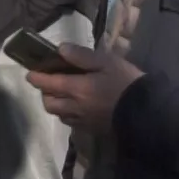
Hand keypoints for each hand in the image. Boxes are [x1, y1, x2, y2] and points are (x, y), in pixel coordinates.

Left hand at [29, 44, 143, 132]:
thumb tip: (60, 49)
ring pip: (59, 114)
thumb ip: (82, 56)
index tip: (30, 74)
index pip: (49, 83)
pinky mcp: (92, 129)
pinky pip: (71, 122)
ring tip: (62, 95)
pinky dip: (67, 114)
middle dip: (44, 93)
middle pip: (49, 103)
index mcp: (77, 88)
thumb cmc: (127, 82)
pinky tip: (76, 107)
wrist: (148, 111)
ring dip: (55, 104)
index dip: (37, 78)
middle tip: (49, 83)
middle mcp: (75, 107)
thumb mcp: (107, 62)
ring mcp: (83, 120)